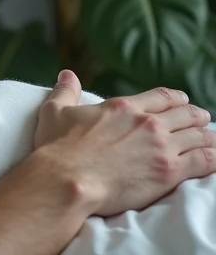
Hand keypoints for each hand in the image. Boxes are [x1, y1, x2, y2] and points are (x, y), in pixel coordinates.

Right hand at [33, 70, 215, 216]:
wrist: (65, 180)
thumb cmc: (56, 149)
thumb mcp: (55, 113)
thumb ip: (65, 92)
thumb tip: (66, 75)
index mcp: (125, 107)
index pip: (163, 97)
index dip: (176, 100)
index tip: (181, 104)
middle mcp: (148, 123)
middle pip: (187, 114)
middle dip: (196, 117)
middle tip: (200, 122)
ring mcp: (162, 147)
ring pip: (200, 136)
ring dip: (207, 137)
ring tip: (210, 141)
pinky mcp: (170, 171)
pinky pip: (206, 160)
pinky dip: (214, 158)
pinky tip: (215, 158)